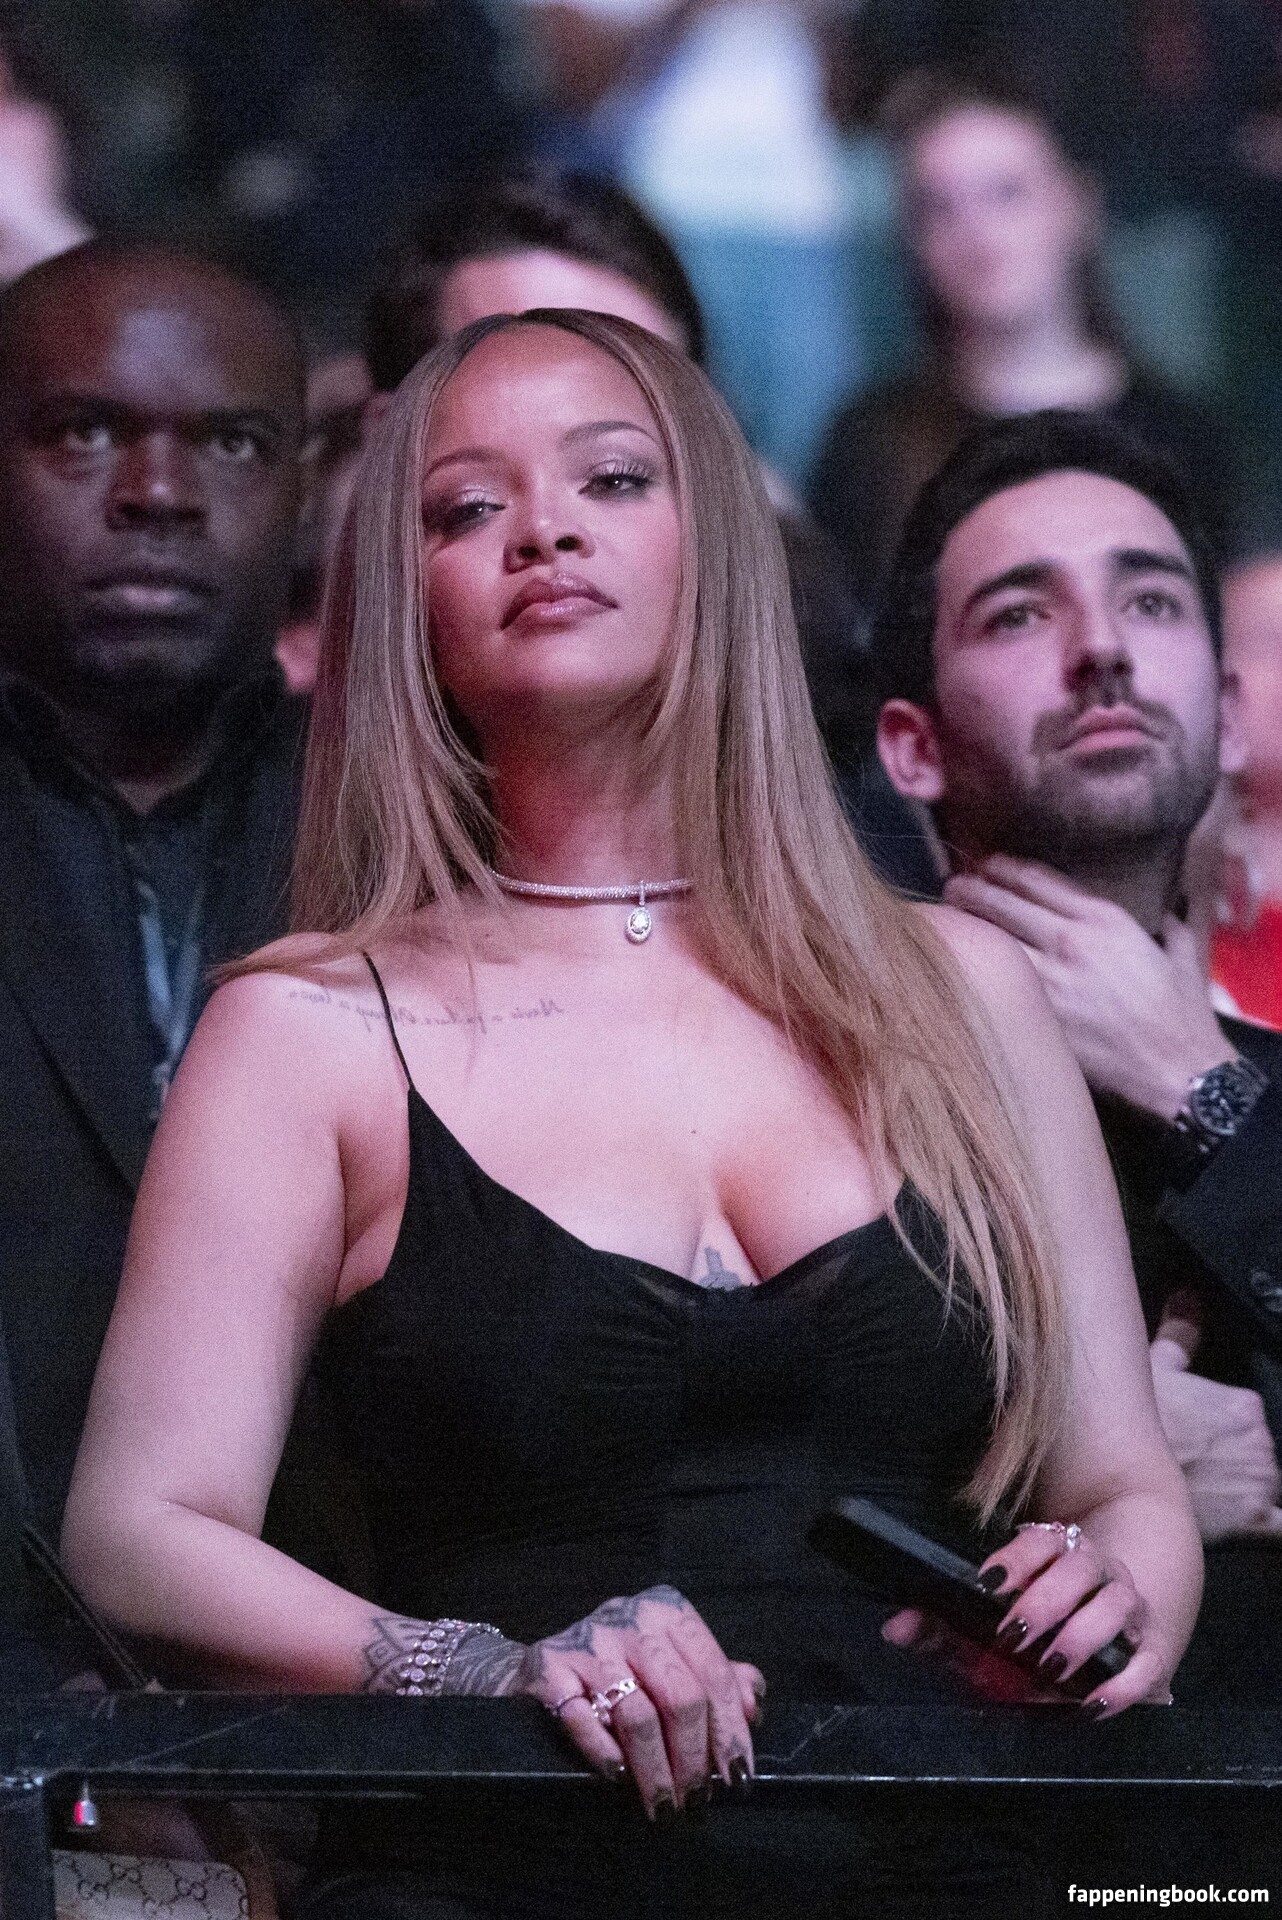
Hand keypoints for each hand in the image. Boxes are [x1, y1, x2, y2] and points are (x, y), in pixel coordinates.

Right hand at [511, 1586, 763, 1817]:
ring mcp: (588, 1641)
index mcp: (668, 1611)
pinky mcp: (550, 1666)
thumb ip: (715, 1676)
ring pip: (638, 1714)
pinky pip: (583, 1718)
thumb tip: (754, 1705)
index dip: (731, 1732)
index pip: (714, 1674)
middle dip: (694, 1759)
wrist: (542, 1665)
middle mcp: (630, 1618)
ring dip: (656, 1771)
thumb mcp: (671, 1660)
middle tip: (697, 1801)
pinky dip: (606, 1754)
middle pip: (681, 1696)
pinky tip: (620, 1778)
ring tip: (665, 1805)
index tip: (737, 1779)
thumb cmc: (619, 1665)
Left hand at [883, 1523, 1166, 1716]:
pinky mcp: (1150, 1650)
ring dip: (1083, 1635)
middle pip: (1078, 1567)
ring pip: (1116, 1604)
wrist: (1114, 1613)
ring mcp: (1127, 1605)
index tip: (987, 1586)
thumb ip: (940, 1623)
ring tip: (1050, 1665)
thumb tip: (894, 1630)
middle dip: (1045, 1600)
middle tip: (1012, 1635)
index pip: (1041, 1538)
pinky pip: (1147, 1664)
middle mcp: (1096, 1568)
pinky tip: (1090, 1705)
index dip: (1015, 1559)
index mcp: (1057, 1550)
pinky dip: (1123, 1686)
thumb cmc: (1038, 1616)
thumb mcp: (990, 1616)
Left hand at [944, 857, 1234, 1119]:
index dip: (1004, 868)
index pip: (1037, 879)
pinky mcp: (1035, 1016)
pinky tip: (956, 968)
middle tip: (952, 887)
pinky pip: (992, 985)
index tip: (987, 865)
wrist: (1176, 1068)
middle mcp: (1071, 941)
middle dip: (971, 889)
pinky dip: (973, 972)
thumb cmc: (1182, 1016)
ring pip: (989, 940)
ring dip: (964, 926)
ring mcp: (1048, 979)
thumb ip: (1169, 928)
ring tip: (943, 920)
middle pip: (1002, 903)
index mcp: (1105, 920)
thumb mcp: (1183, 957)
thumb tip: (1167, 917)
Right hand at [1151, 1291, 1281, 1541]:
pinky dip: (1274, 1522)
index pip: (1250, 1417)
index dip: (1225, 1429)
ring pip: (1271, 1487)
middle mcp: (1262, 1440)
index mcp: (1244, 1404)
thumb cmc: (1137, 1424)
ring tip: (1212, 1496)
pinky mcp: (1259, 1522)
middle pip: (1261, 1453)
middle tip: (1201, 1467)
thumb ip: (1181, 1332)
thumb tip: (1189, 1296)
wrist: (1119, 1480)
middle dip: (1237, 1461)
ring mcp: (1264, 1482)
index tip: (1203, 1437)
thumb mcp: (1155, 1366)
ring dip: (1249, 1492)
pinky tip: (1262, 1521)